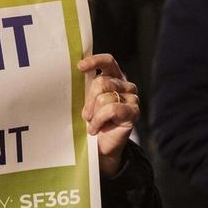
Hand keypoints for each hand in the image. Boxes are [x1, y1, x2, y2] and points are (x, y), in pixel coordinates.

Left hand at [78, 54, 139, 175]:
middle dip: (89, 100)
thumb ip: (86, 87)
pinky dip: (100, 120)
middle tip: (86, 115)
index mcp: (114, 78)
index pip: (108, 61)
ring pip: (104, 97)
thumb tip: (74, 74)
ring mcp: (132, 98)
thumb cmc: (92, 122)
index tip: (80, 67)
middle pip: (101, 82)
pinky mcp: (133, 112)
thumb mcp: (86, 101)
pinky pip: (111, 109)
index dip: (95, 61)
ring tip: (93, 123)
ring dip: (94, 114)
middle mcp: (125, 85)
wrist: (100, 147)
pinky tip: (97, 128)